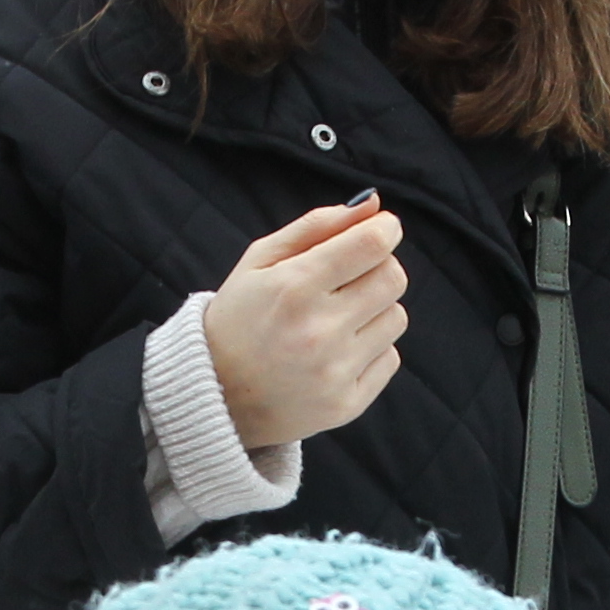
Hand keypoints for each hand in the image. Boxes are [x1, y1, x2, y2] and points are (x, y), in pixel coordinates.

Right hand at [205, 196, 408, 449]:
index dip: (384, 230)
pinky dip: (371, 349)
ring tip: (336, 319)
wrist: (213, 397)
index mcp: (294, 287)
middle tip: (351, 277)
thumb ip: (316, 226)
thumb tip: (373, 205)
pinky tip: (335, 353)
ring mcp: (334, 372)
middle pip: (393, 278)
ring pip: (396, 317)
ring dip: (375, 310)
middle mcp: (318, 331)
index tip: (379, 231)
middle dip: (379, 267)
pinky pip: (390, 358)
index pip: (372, 244)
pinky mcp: (346, 404)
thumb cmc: (238, 318)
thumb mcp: (259, 261)